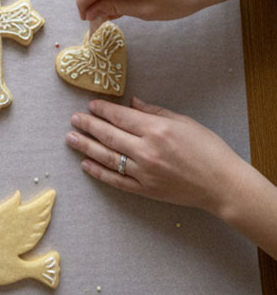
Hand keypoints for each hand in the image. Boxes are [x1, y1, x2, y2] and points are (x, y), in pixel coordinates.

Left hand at [66, 96, 248, 214]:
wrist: (222, 184)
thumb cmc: (208, 149)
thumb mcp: (183, 122)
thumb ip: (154, 112)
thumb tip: (132, 103)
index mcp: (156, 130)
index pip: (120, 117)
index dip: (102, 110)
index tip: (90, 105)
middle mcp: (147, 151)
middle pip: (109, 135)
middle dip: (88, 125)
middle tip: (73, 119)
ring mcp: (145, 173)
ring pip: (108, 158)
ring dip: (87, 147)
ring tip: (71, 139)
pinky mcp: (146, 190)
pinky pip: (117, 181)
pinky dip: (100, 173)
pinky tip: (86, 165)